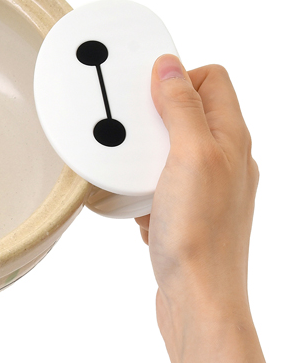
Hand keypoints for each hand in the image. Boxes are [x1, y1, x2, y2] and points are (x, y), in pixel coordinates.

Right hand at [135, 54, 258, 333]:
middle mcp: (225, 159)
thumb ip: (182, 108)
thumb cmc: (200, 234)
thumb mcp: (189, 156)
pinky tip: (139, 209)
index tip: (143, 94)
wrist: (198, 298)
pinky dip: (142, 192)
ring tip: (133, 177)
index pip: (212, 79)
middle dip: (151, 123)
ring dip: (143, 160)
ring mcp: (207, 188)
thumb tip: (171, 64)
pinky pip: (158, 186)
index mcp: (232, 138)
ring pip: (167, 152)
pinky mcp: (188, 214)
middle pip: (185, 114)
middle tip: (130, 136)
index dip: (176, 78)